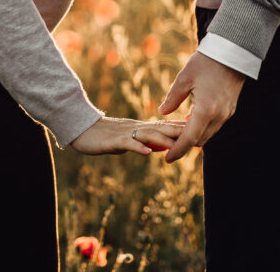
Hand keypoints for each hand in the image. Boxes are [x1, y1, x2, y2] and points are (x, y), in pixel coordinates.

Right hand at [70, 117, 185, 155]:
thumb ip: (143, 141)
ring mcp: (124, 134)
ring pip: (146, 135)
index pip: (164, 126)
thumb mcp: (127, 139)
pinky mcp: (113, 141)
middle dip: (177, 131)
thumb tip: (160, 146)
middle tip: (195, 132)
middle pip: (159, 128)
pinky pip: (127, 144)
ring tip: (175, 145)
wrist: (81, 130)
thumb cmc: (103, 136)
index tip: (198, 127)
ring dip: (161, 139)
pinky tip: (147, 153)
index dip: (180, 127)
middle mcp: (135, 128)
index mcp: (140, 128)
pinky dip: (137, 148)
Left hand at [158, 52, 245, 162]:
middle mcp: (219, 115)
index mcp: (206, 110)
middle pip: (199, 139)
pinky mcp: (230, 109)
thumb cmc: (206, 62)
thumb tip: (162, 112)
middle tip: (166, 143)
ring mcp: (226, 113)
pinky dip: (201, 127)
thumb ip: (172, 98)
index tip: (167, 159)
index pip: (190, 138)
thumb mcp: (184, 78)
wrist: (232, 52)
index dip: (177, 150)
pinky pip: (214, 125)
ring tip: (175, 132)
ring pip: (208, 133)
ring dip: (193, 135)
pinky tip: (189, 121)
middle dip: (183, 144)